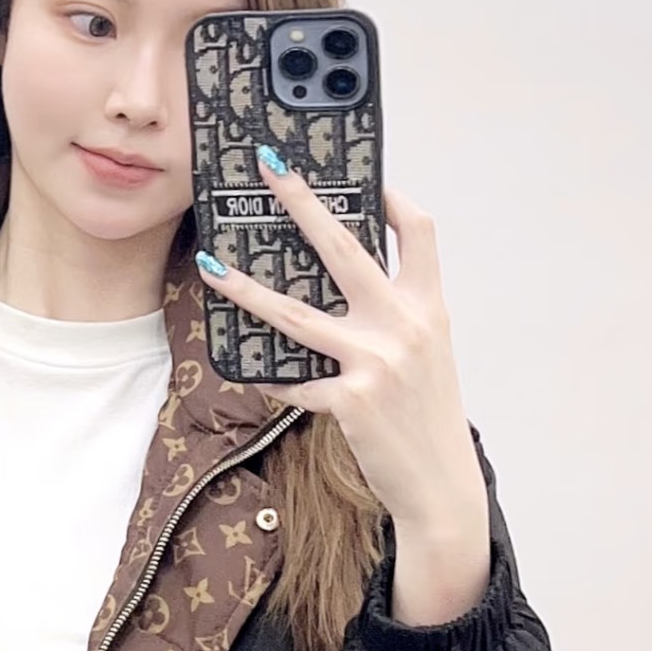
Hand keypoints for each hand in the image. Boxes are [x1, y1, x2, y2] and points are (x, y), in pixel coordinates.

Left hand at [196, 150, 490, 624]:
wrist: (441, 484)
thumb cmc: (426, 416)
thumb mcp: (427, 354)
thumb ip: (397, 315)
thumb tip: (351, 283)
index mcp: (428, 307)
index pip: (418, 231)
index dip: (392, 197)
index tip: (364, 177)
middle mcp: (404, 325)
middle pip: (344, 247)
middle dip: (301, 201)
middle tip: (268, 166)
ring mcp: (375, 362)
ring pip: (295, 315)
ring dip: (245, 288)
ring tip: (210, 266)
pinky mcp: (351, 401)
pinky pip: (293, 383)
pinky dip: (267, 378)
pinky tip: (244, 371)